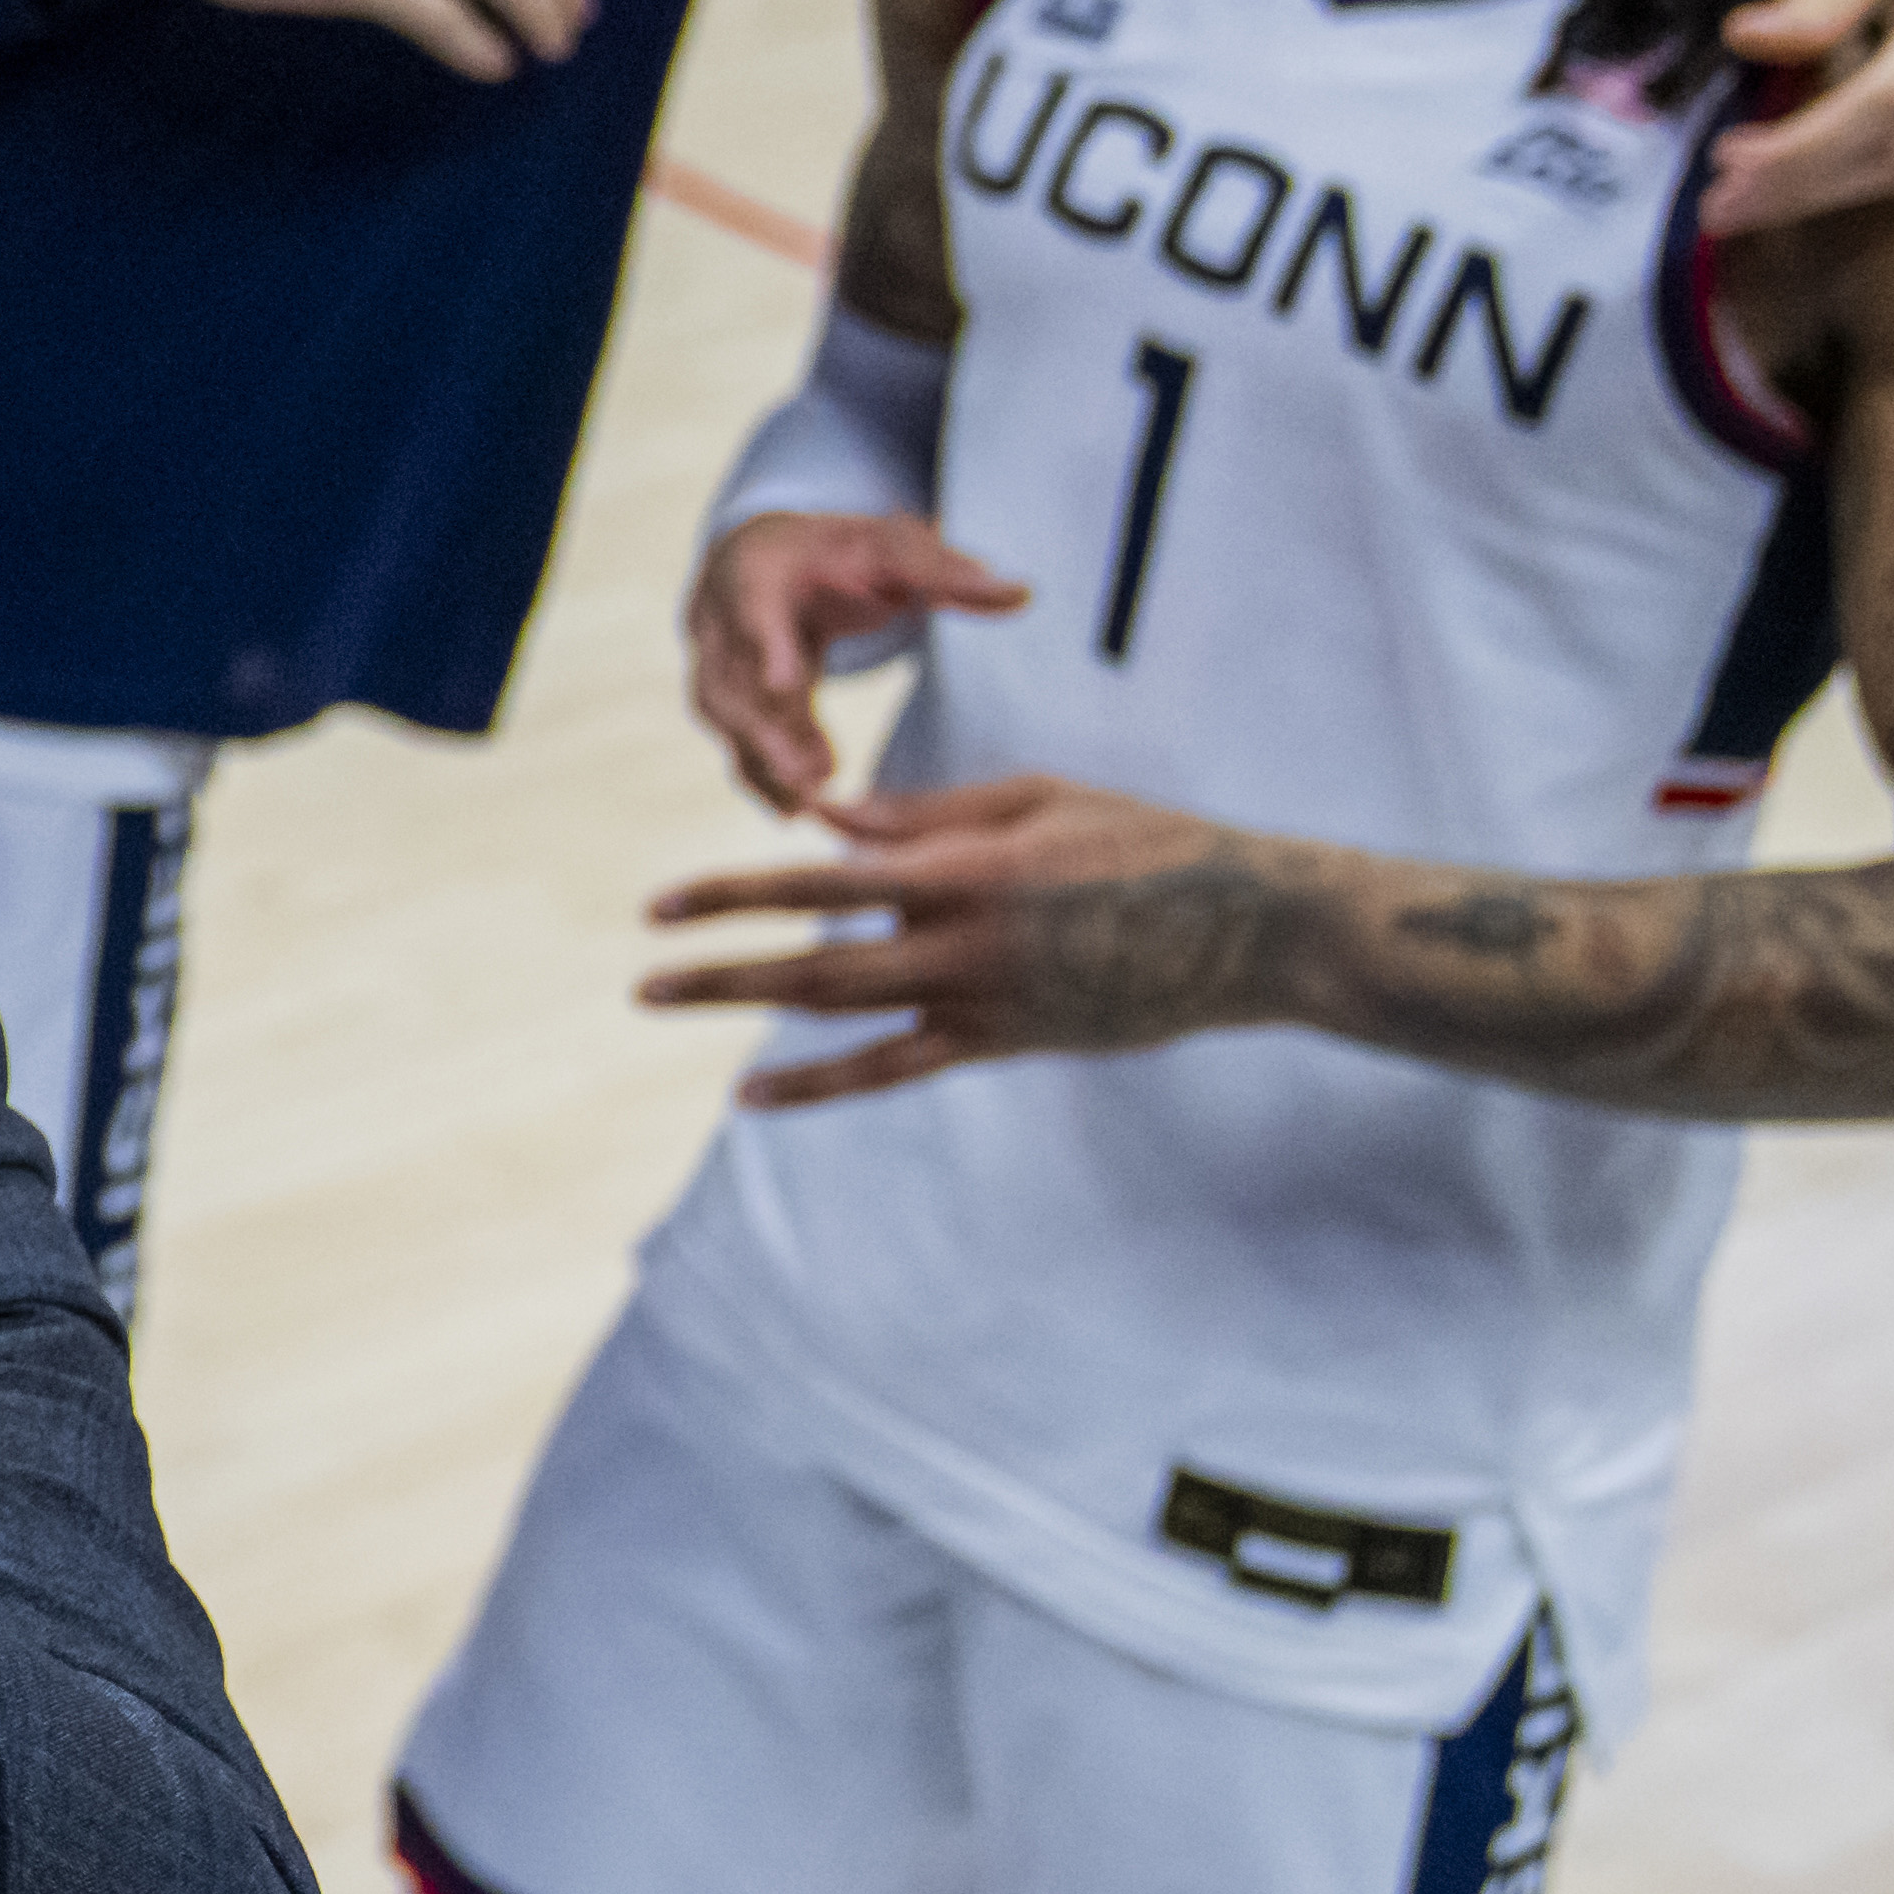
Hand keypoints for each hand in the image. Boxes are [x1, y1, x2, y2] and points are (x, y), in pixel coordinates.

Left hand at [635, 770, 1296, 1104]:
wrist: (1251, 930)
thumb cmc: (1146, 843)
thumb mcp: (1037, 800)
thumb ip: (925, 815)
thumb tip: (824, 819)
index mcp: (964, 868)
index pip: (819, 880)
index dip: (733, 892)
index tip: (661, 904)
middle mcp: (961, 942)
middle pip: (812, 963)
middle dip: (719, 970)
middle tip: (642, 977)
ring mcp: (982, 1001)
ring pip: (842, 1016)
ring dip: (749, 1015)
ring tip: (673, 1009)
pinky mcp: (1005, 1041)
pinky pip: (894, 1069)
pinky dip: (819, 1083)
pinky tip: (756, 1092)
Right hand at [677, 510, 1027, 814]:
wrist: (773, 557)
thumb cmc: (840, 551)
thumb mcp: (892, 546)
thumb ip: (947, 572)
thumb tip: (1023, 593)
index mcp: (756, 564)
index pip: (753, 605)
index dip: (764, 646)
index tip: (785, 685)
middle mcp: (717, 615)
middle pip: (728, 676)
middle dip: (766, 729)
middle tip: (813, 774)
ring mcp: (710, 659)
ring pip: (723, 716)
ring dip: (763, 760)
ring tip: (811, 798)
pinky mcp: (720, 697)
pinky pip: (731, 740)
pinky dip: (758, 775)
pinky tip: (795, 808)